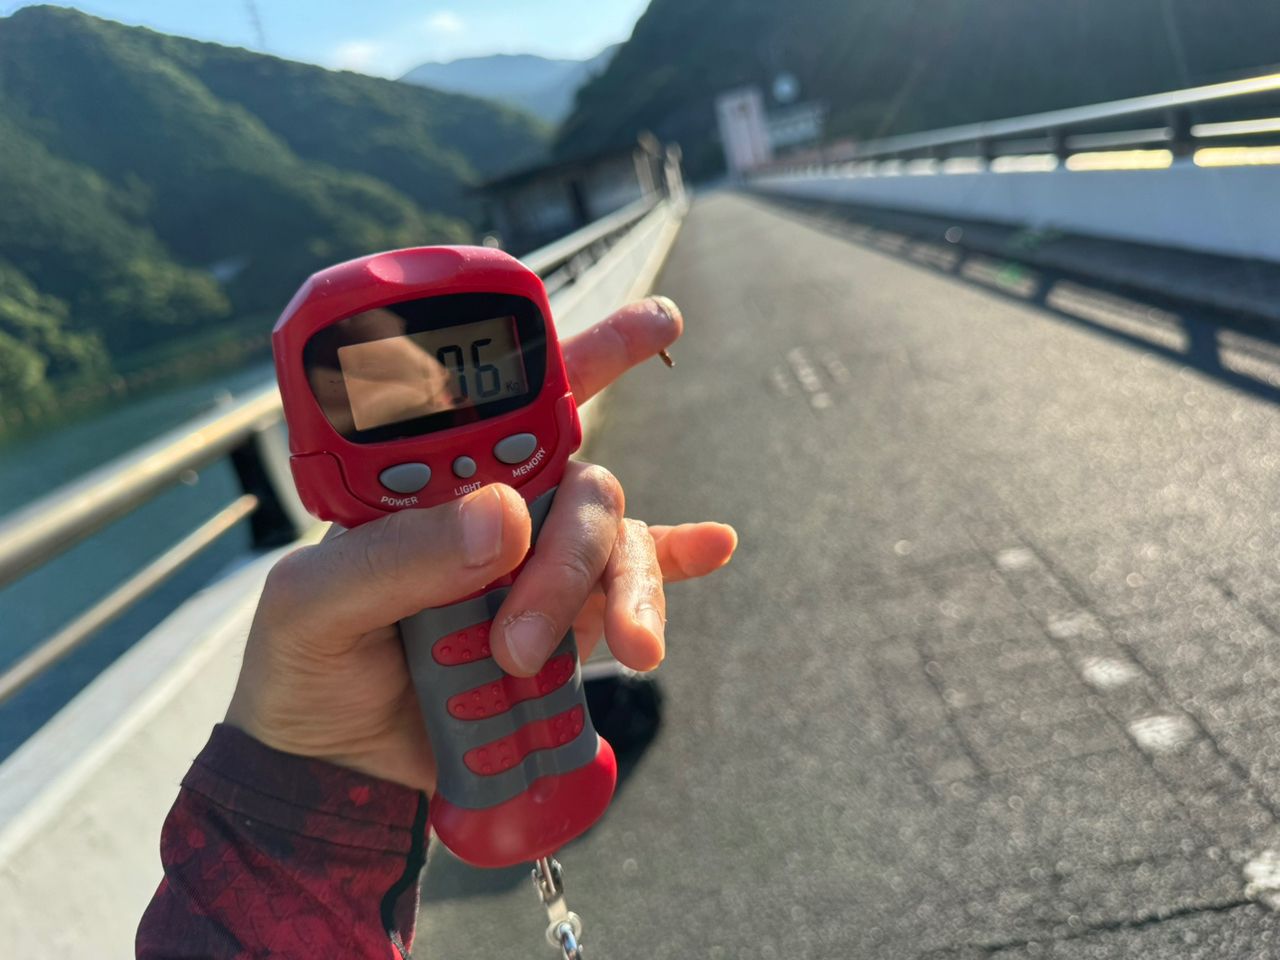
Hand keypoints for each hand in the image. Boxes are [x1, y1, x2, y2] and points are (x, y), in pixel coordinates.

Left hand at [226, 297, 737, 792]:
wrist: (337, 767)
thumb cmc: (308, 668)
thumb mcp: (316, 608)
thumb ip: (397, 560)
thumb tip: (507, 518)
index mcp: (430, 481)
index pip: (510, 400)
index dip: (585, 353)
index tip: (656, 324)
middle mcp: (494, 509)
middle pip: (576, 485)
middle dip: (568, 555)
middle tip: (517, 641)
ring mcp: (535, 565)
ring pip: (612, 542)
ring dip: (617, 597)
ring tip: (588, 661)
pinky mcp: (567, 624)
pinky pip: (637, 584)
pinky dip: (675, 569)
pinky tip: (712, 549)